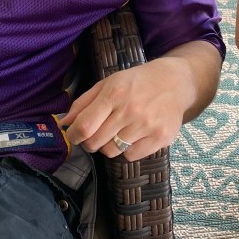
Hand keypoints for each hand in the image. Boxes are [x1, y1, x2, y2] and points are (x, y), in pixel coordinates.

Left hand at [59, 58, 192, 159]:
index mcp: (114, 94)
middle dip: (90, 142)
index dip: (73, 136)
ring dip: (109, 145)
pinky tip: (135, 135)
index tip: (73, 135)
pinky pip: (131, 156)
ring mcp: (147, 125)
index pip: (84, 126)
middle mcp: (130, 110)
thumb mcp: (108, 83)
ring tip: (118, 131)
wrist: (175, 81)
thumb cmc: (136, 82)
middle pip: (95, 143)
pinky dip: (128, 149)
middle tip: (96, 133)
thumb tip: (64, 123)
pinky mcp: (161, 137)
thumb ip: (84, 102)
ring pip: (112, 152)